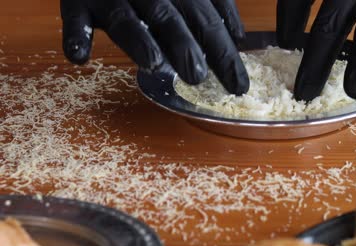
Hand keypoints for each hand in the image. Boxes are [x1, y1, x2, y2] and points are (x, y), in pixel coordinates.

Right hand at [61, 0, 248, 94]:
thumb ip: (214, 4)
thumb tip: (236, 32)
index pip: (207, 20)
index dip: (224, 53)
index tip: (238, 85)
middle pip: (170, 18)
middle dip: (185, 46)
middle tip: (197, 76)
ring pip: (125, 18)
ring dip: (139, 41)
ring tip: (153, 64)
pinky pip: (75, 17)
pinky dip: (76, 34)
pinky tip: (79, 57)